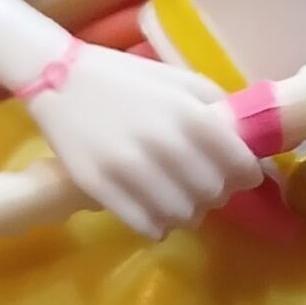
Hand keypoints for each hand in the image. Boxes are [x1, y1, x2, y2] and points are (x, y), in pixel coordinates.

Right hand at [20, 39, 263, 240]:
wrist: (59, 78)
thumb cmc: (128, 78)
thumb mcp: (181, 80)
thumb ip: (217, 109)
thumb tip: (244, 142)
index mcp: (191, 115)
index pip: (240, 165)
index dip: (246, 174)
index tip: (240, 175)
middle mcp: (164, 145)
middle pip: (214, 194)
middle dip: (217, 193)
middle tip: (207, 186)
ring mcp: (130, 170)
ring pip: (183, 216)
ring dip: (189, 212)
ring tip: (180, 200)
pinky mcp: (100, 189)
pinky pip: (146, 226)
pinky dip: (158, 226)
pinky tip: (155, 213)